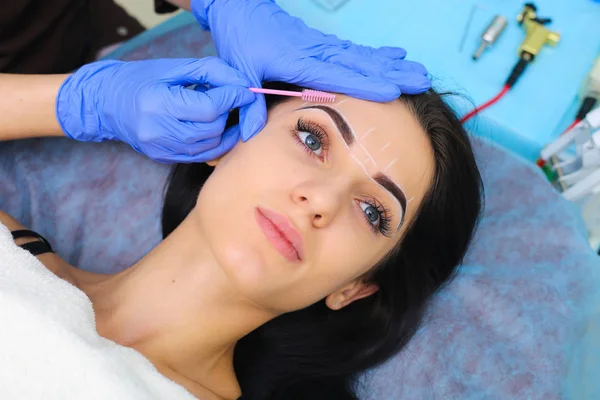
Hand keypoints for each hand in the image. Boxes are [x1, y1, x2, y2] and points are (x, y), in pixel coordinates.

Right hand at [56, 57, 254, 162]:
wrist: (106, 102)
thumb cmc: (141, 78)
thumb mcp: (174, 67)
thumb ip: (210, 72)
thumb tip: (243, 84)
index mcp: (158, 103)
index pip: (209, 108)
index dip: (232, 99)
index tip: (245, 91)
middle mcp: (157, 130)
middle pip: (212, 129)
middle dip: (229, 114)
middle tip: (233, 100)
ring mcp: (160, 148)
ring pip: (210, 146)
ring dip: (225, 130)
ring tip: (225, 113)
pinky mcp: (163, 157)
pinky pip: (200, 156)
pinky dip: (214, 143)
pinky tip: (217, 129)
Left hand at [191, 0, 430, 140]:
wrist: (241, 6)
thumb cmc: (241, 39)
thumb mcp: (240, 71)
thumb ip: (249, 103)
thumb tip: (250, 134)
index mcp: (299, 61)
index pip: (338, 76)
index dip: (366, 84)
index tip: (393, 91)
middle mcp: (317, 52)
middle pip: (360, 64)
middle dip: (392, 73)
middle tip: (422, 81)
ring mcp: (322, 46)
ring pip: (362, 56)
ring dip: (391, 64)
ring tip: (418, 71)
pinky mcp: (322, 43)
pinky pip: (354, 50)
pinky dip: (376, 54)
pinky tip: (394, 55)